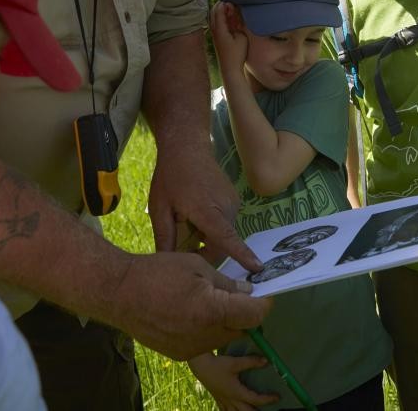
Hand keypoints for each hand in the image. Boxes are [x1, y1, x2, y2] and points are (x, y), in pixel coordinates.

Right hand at [112, 251, 271, 359]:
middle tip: (234, 292)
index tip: (265, 292)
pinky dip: (206, 329)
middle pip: (241, 328)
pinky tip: (191, 313)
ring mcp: (192, 349)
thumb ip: (226, 283)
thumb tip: (248, 292)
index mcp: (213, 311)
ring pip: (224, 337)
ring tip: (207, 301)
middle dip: (243, 311)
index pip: (255, 314)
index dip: (264, 302)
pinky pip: (205, 342)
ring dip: (225, 321)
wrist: (119, 293)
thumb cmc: (158, 272)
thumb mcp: (197, 266)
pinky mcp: (181, 355)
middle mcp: (206, 336)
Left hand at [149, 143, 260, 270]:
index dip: (241, 254)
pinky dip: (214, 226)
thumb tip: (168, 263)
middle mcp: (225, 207)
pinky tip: (198, 214)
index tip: (257, 269)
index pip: (226, 238)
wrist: (187, 148)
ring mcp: (233, 202)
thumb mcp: (160, 209)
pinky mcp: (235, 200)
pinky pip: (226, 222)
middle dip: (205, 251)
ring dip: (209, 237)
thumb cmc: (170, 178)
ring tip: (189, 224)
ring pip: (224, 233)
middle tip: (184, 245)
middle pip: (221, 242)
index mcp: (206, 210)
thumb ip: (165, 238)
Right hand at [189, 353, 279, 410]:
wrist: (200, 366)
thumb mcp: (235, 362)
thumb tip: (266, 361)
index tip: (277, 397)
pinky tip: (235, 410)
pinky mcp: (218, 399)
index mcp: (237, 392)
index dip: (268, 399)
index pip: (255, 399)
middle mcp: (231, 399)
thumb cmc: (218, 364)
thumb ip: (251, 362)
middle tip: (269, 410)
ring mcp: (224, 401)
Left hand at [210, 2, 249, 78]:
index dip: (224, 4)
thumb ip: (238, 24)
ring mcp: (215, 35)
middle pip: (213, 13)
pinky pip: (216, 24)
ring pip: (213, 18)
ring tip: (230, 9)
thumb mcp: (241, 37)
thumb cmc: (237, 54)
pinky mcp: (217, 39)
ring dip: (220, 12)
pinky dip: (221, 19)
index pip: (218, 11)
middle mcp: (214, 31)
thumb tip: (235, 16)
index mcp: (220, 30)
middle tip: (229, 2)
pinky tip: (228, 18)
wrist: (230, 69)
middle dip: (220, 6)